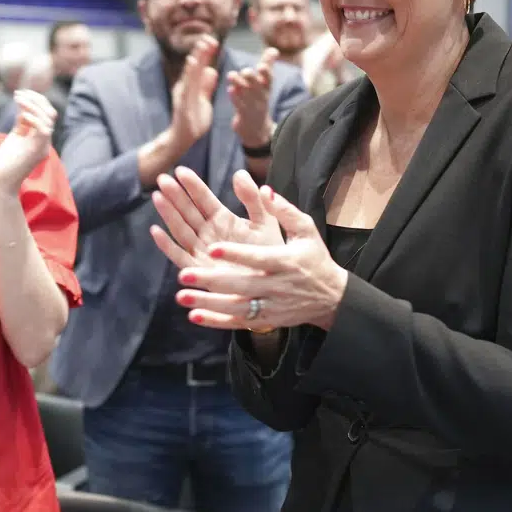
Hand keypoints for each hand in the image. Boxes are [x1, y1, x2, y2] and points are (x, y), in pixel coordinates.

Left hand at [0, 90, 55, 190]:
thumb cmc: (5, 162)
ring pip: (48, 119)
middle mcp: (46, 142)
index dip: (36, 100)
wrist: (2, 182)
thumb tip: (23, 106)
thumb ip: (22, 123)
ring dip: (33, 105)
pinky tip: (22, 114)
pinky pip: (44, 130)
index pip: (47, 114)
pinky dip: (34, 118)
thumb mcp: (15, 136)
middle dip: (36, 99)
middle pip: (50, 113)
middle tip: (19, 93)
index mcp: (41, 138)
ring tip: (18, 98)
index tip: (20, 94)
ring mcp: (43, 146)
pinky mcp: (37, 151)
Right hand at [151, 168, 283, 271]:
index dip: (192, 185)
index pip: (203, 198)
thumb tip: (240, 173)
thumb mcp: (265, 221)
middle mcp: (208, 233)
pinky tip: (156, 231)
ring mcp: (201, 251)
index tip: (180, 170)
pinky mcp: (198, 270)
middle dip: (175, 195)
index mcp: (222, 219)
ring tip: (157, 197)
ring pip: (180, 229)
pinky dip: (166, 245)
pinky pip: (179, 256)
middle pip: (187, 211)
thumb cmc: (269, 253)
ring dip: (168, 214)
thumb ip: (253, 198)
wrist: (273, 284)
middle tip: (163, 179)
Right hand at [169, 37, 218, 146]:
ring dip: (197, 59)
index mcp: (191, 85)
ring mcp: (183, 95)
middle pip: (194, 66)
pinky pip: (187, 87)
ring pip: (191, 74)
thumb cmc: (192, 120)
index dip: (205, 53)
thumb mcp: (203, 100)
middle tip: (209, 37)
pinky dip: (190, 74)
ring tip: (202, 46)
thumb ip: (207, 86)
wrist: (181, 138)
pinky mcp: (182, 103)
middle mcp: (185, 87)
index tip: (213, 40)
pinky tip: (193, 64)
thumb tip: (212, 70)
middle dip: (202, 52)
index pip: (199, 67)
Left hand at [175, 185, 347, 331]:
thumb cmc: (314, 259)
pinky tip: (193, 316)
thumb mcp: (306, 230)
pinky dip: (216, 321)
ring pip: (235, 307)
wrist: (330, 298)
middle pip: (241, 286)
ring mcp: (270, 306)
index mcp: (285, 262)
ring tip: (181, 296)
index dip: (236, 254)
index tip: (212, 247)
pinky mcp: (265, 321)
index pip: (258, 258)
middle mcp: (276, 286)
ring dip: (207, 303)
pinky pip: (237, 323)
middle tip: (184, 274)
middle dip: (211, 281)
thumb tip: (265, 188)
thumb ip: (284, 210)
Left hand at [227, 47, 277, 147]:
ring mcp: (252, 106)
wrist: (257, 127)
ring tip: (231, 75)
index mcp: (266, 88)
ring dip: (238, 84)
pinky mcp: (243, 115)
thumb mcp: (265, 84)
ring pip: (246, 94)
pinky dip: (235, 98)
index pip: (269, 79)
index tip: (262, 66)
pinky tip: (230, 90)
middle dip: (252, 79)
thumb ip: (268, 65)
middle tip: (246, 71)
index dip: (266, 73)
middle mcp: (261, 97)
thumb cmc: (259, 99)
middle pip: (257, 87)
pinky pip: (239, 105)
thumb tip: (274, 49)